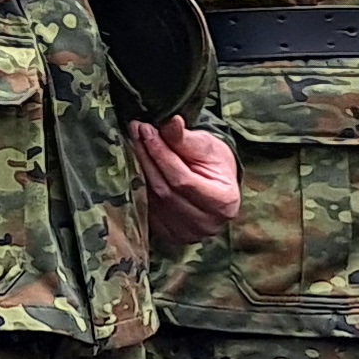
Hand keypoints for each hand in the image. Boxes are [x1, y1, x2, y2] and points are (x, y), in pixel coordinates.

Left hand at [134, 119, 236, 244]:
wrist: (217, 183)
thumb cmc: (214, 162)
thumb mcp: (206, 145)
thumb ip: (185, 138)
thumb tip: (171, 122)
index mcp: (223, 202)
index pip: (183, 179)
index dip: (161, 154)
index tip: (145, 129)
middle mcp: (207, 224)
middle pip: (165, 190)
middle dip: (147, 158)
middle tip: (134, 131)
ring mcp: (188, 234)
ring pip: (153, 200)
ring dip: (139, 171)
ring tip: (134, 144)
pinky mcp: (171, 236)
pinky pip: (147, 210)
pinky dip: (139, 187)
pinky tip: (136, 167)